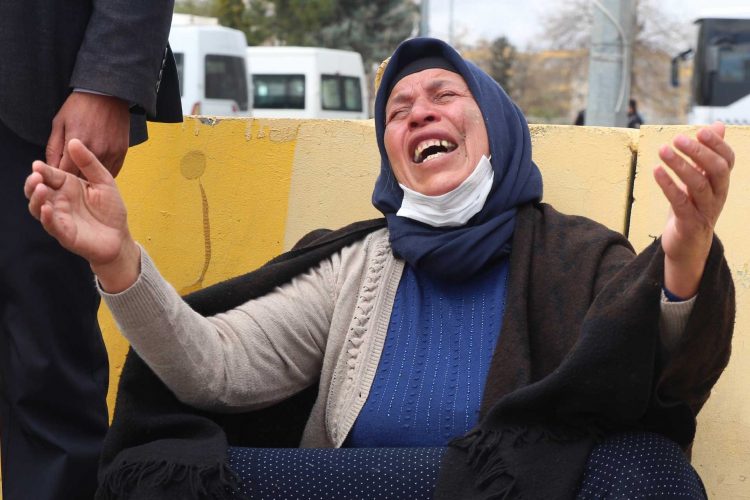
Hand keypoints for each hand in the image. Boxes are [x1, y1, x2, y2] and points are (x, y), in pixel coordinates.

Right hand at [25, 139, 139, 291]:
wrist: (120, 236)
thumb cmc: (110, 209)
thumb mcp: (104, 181)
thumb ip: (89, 163)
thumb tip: (74, 141)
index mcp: (67, 186)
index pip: (49, 175)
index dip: (42, 170)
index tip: (38, 164)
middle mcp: (58, 201)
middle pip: (36, 190)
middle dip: (33, 182)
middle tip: (36, 175)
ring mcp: (59, 217)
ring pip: (38, 207)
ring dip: (36, 198)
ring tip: (40, 188)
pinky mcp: (64, 234)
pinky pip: (50, 225)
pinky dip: (46, 217)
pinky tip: (47, 208)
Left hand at [46, 91, 129, 176]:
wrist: (108, 94)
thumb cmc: (80, 106)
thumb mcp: (59, 123)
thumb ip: (53, 147)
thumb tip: (49, 167)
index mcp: (75, 144)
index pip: (64, 173)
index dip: (59, 178)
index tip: (57, 177)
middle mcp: (94, 151)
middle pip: (81, 178)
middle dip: (74, 180)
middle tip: (69, 178)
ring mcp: (110, 152)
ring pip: (98, 177)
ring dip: (90, 179)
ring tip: (83, 174)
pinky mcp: (121, 152)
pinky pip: (112, 171)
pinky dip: (103, 174)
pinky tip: (97, 171)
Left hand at [654, 122, 733, 297]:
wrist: (687, 246)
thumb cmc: (693, 208)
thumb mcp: (701, 180)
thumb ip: (707, 155)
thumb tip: (717, 126)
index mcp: (721, 184)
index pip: (728, 160)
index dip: (718, 145)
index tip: (701, 131)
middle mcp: (717, 196)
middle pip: (717, 170)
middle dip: (699, 152)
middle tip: (678, 139)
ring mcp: (704, 210)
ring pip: (698, 185)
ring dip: (680, 165)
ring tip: (663, 150)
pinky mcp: (688, 223)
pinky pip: (680, 201)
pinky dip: (667, 185)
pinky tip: (656, 171)